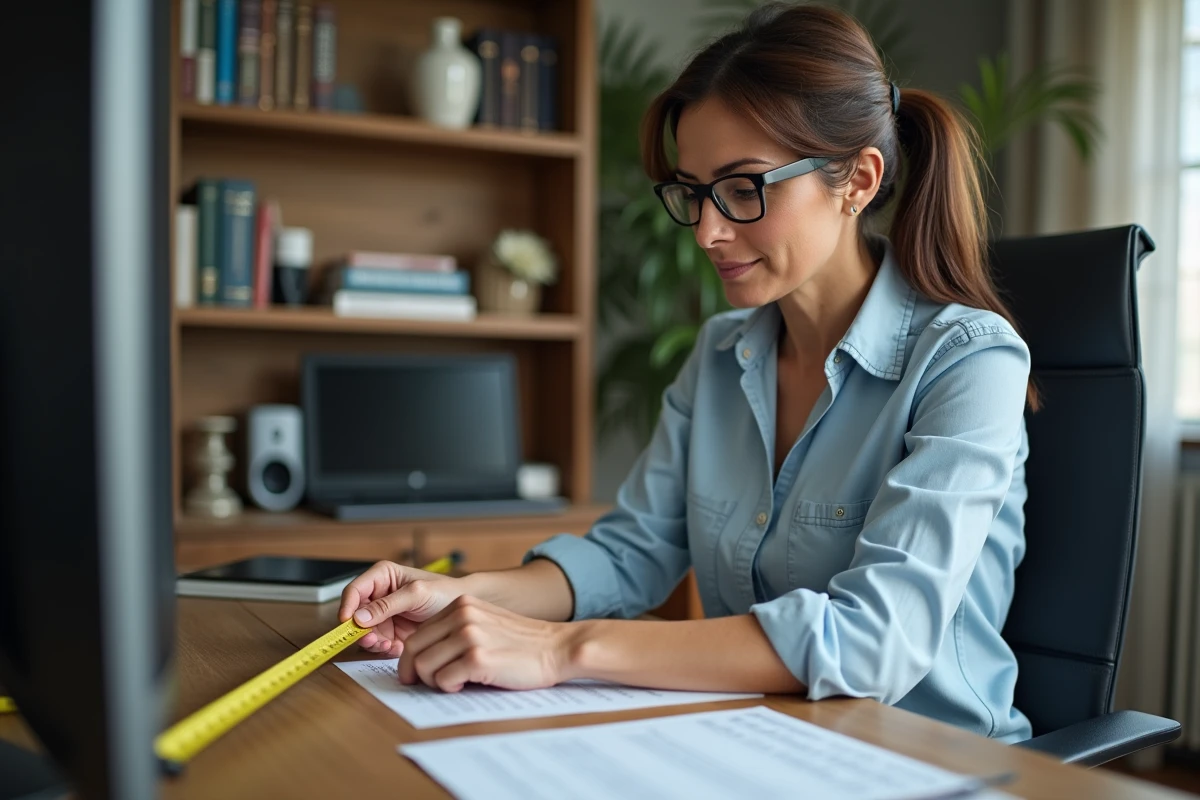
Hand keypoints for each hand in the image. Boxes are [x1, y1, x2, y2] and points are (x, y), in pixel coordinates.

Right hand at [338, 561, 467, 658]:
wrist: (461, 612)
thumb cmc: (443, 592)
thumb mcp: (417, 594)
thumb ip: (388, 604)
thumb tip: (359, 616)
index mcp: (382, 577)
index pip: (354, 590)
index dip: (347, 606)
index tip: (348, 622)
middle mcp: (379, 596)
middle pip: (356, 615)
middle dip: (360, 629)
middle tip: (371, 640)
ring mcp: (383, 616)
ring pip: (364, 632)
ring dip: (372, 641)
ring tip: (386, 645)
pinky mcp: (390, 632)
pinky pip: (377, 643)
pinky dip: (382, 648)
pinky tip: (394, 648)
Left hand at [399, 595, 574, 692]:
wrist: (558, 647)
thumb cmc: (522, 643)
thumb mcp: (486, 622)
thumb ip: (456, 630)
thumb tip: (420, 655)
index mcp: (461, 605)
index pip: (417, 634)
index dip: (411, 659)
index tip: (414, 674)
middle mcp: (462, 616)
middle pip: (413, 650)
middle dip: (415, 673)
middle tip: (426, 685)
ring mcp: (469, 636)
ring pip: (424, 667)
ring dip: (434, 682)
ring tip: (455, 682)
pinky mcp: (478, 659)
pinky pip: (443, 680)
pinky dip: (449, 688)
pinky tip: (465, 684)